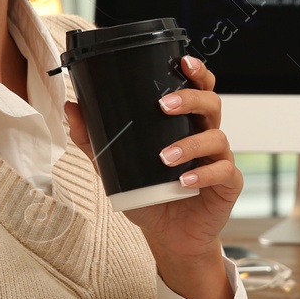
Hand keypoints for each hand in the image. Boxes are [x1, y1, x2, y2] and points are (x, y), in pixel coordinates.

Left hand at [63, 55, 240, 261]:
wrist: (168, 237)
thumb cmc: (150, 196)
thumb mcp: (115, 167)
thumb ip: (94, 139)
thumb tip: (72, 108)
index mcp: (186, 123)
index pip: (198, 88)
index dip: (196, 72)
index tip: (182, 61)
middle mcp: (205, 135)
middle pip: (211, 103)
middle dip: (190, 98)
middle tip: (164, 105)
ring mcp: (219, 159)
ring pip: (216, 137)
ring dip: (189, 143)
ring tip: (164, 156)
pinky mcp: (227, 184)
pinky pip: (223, 171)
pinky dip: (203, 174)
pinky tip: (184, 181)